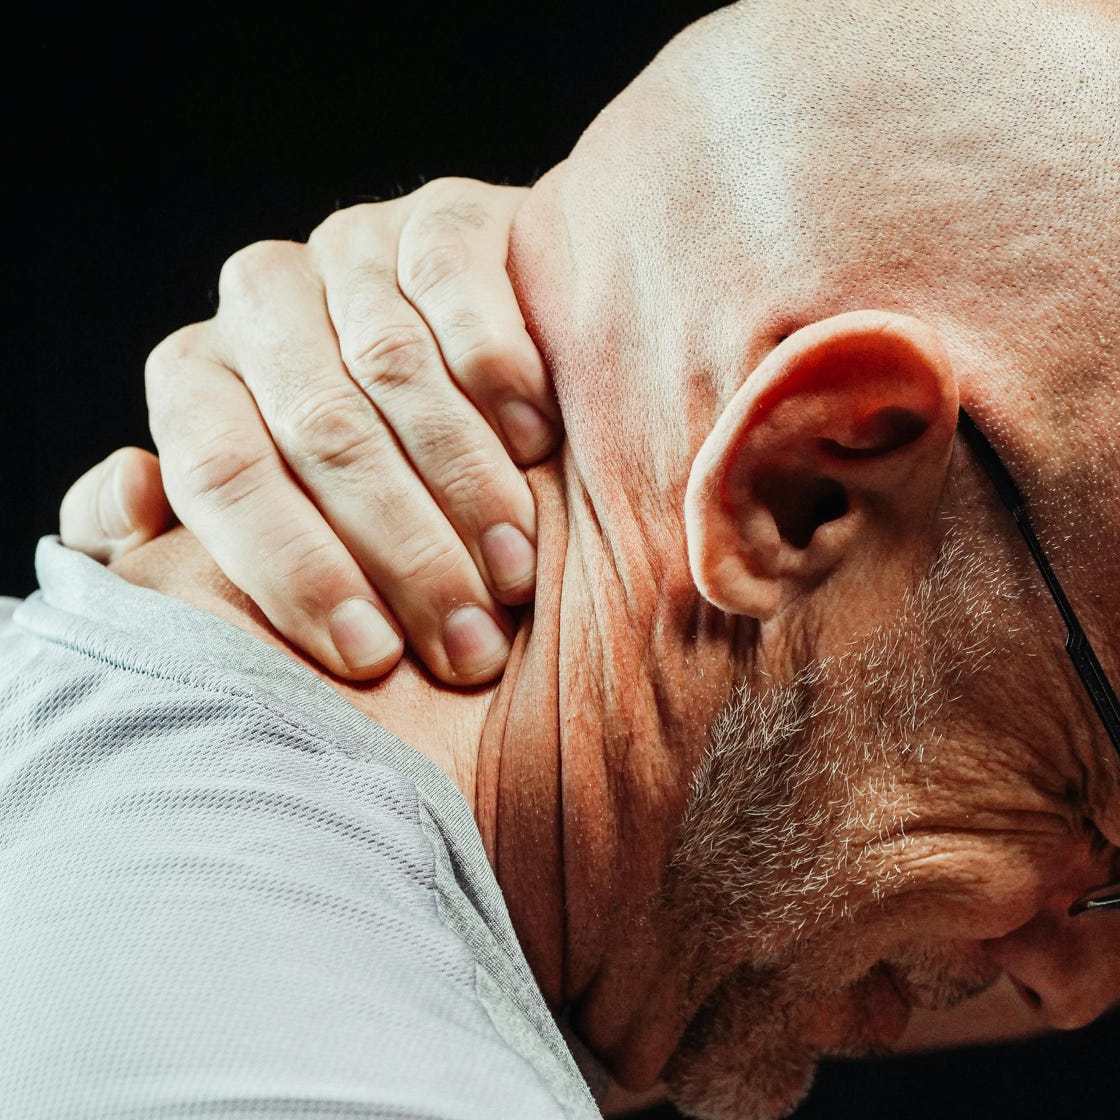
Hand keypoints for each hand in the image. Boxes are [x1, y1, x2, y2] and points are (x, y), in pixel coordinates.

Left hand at [60, 178, 558, 684]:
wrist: (472, 389)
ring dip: (464, 483)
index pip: (221, 468)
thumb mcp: (256, 525)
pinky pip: (452, 278)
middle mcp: (261, 302)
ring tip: (513, 571)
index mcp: (199, 376)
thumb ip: (160, 533)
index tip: (370, 656)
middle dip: (403, 553)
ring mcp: (351, 251)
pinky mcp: (440, 215)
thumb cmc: (360, 491)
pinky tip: (534, 442)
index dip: (294, 571)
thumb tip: (131, 486)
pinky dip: (496, 367)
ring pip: (392, 365)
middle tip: (467, 643)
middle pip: (320, 429)